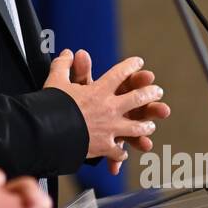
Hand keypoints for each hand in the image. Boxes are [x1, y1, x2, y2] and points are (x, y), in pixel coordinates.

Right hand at [45, 49, 167, 167]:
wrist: (50, 132)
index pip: (120, 74)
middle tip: (157, 91)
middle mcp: (110, 108)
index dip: (131, 66)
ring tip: (150, 125)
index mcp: (100, 90)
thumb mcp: (56, 81)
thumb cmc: (53, 106)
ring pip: (136, 127)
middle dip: (150, 93)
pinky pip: (118, 151)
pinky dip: (120, 154)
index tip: (138, 62)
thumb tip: (68, 53)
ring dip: (145, 126)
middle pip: (138, 98)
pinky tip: (123, 155)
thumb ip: (63, 65)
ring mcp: (110, 128)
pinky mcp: (105, 146)